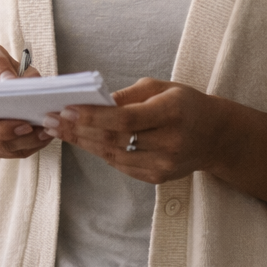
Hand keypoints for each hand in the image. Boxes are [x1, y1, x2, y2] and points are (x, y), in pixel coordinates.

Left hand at [43, 77, 266, 209]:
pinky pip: (120, 165)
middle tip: (50, 119)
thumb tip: (92, 101)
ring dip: (81, 142)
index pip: (125, 119)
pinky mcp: (157, 178)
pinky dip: (98, 152)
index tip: (65, 109)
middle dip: (77, 130)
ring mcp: (164, 165)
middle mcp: (169, 142)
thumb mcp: (160, 88)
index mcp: (171, 113)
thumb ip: (126, 95)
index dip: (92, 116)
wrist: (217, 137)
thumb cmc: (184, 104)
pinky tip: (80, 140)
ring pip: (112, 156)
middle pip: (114, 140)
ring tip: (57, 129)